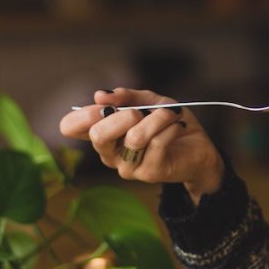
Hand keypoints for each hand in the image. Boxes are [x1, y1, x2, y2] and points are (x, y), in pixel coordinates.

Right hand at [58, 88, 223, 203]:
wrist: (199, 147)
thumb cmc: (168, 123)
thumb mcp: (148, 101)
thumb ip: (126, 96)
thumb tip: (100, 95)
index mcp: (103, 133)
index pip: (70, 127)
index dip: (83, 113)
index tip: (105, 105)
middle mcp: (109, 153)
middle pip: (98, 135)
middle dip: (123, 115)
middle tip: (141, 111)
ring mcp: (127, 167)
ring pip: (134, 137)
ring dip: (157, 118)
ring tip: (171, 114)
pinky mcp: (149, 173)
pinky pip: (157, 143)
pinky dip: (171, 127)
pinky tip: (178, 126)